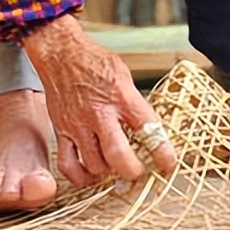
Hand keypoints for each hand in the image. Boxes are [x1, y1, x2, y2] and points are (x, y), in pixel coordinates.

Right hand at [22, 14, 177, 185]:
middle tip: (138, 171)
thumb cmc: (94, 61)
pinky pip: (69, 165)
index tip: (168, 164)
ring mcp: (78, 124)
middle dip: (132, 170)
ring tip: (114, 166)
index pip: (148, 129)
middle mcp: (100, 113)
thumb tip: (149, 129)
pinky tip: (90, 172)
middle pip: (119, 156)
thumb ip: (135, 104)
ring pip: (95, 165)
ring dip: (108, 171)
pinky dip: (81, 176)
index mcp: (122, 97)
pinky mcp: (61, 131)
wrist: (61, 53)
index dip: (162, 153)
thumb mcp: (124, 76)